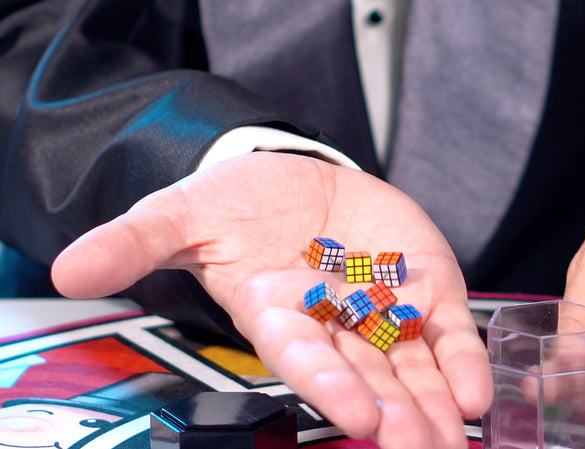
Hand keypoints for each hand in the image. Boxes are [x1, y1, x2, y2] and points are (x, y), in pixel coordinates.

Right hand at [51, 151, 491, 448]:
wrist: (292, 180)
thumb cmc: (234, 206)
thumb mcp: (180, 214)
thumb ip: (136, 242)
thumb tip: (69, 268)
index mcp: (277, 313)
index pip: (301, 358)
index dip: (327, 386)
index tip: (358, 417)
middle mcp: (332, 324)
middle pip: (365, 377)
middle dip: (396, 416)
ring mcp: (382, 309)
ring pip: (412, 365)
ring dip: (438, 402)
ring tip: (461, 435)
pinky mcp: (421, 284)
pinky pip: (446, 328)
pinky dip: (463, 357)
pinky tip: (480, 390)